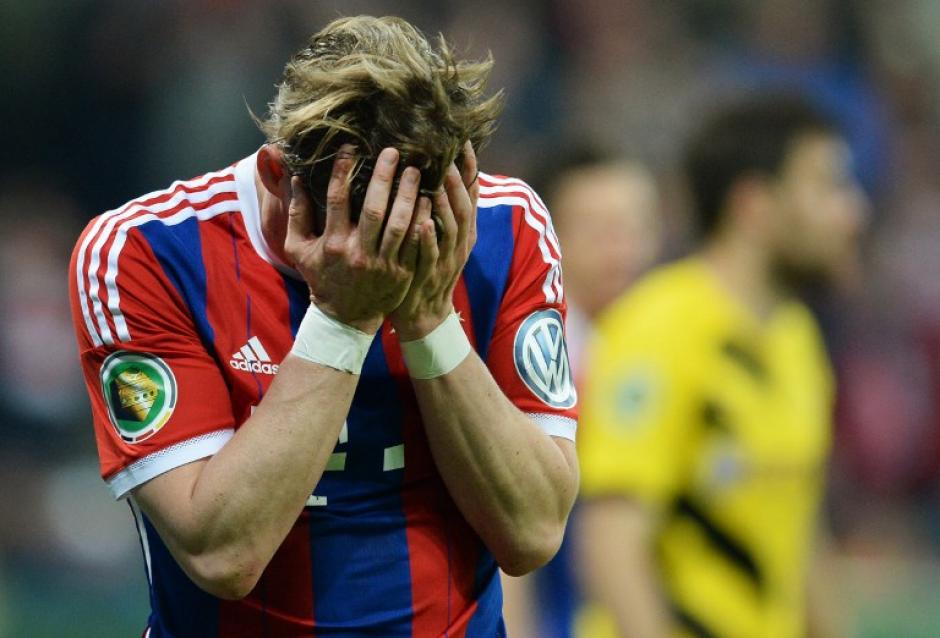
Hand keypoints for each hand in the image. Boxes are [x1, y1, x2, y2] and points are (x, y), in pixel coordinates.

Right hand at [285, 146, 424, 333]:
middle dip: (384, 178)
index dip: (343, 171)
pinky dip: (423, 221)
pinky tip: (429, 201)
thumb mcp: (299, 250)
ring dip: (409, 195)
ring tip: (416, 172)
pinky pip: (416, 243)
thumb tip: (295, 178)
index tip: (351, 147)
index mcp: (333, 243)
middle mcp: (359, 253)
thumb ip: (297, 214)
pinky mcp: (402, 273)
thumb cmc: (322, 278)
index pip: (337, 200)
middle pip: (374, 209)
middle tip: (394, 152)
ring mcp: (383, 265)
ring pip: (400, 224)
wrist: (345, 318)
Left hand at [390, 142, 478, 340]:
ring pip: (451, 227)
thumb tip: (441, 171)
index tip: (463, 139)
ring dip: (445, 203)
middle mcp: (461, 242)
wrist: (425, 313)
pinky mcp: (431, 274)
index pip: (472, 193)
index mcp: (465, 230)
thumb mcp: (443, 236)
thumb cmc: (427, 267)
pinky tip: (423, 222)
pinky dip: (429, 238)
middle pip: (464, 206)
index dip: (470, 167)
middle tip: (448, 152)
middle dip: (458, 179)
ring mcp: (448, 259)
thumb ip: (445, 207)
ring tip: (438, 180)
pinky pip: (432, 254)